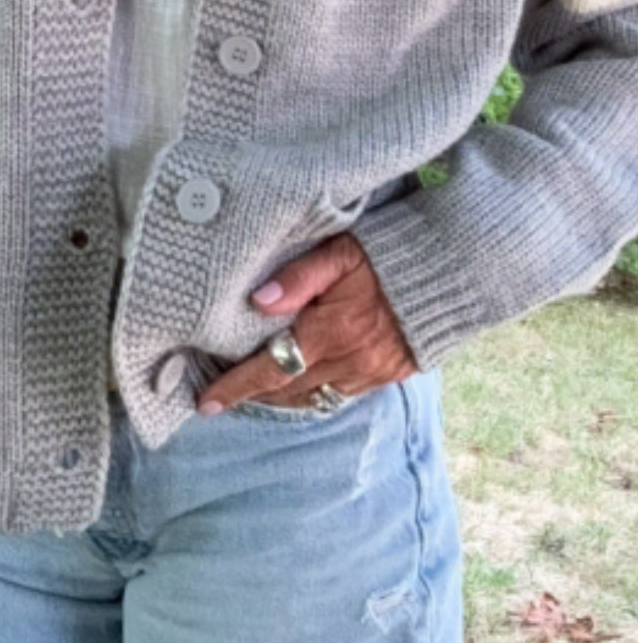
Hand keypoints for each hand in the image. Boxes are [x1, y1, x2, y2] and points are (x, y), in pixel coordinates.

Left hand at [196, 232, 418, 414]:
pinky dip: (312, 392)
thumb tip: (256, 302)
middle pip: (287, 388)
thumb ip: (298, 278)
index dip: (236, 386)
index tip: (206, 403)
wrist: (451, 270)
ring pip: (312, 397)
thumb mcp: (340, 252)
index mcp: (332, 331)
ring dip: (280, 397)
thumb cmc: (387, 252)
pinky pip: (339, 394)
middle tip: (218, 398)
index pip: (271, 367)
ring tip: (251, 394)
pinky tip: (297, 385)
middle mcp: (349, 361)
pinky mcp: (386, 376)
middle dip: (251, 394)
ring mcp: (369, 373)